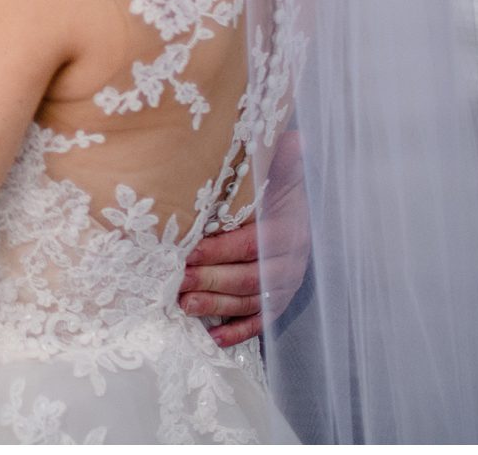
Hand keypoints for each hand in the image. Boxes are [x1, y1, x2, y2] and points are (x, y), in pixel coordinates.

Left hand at [180, 132, 308, 345]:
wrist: (301, 202)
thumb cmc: (279, 183)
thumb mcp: (281, 166)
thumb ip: (281, 157)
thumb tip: (296, 139)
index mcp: (289, 228)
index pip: (252, 243)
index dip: (220, 250)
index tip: (187, 251)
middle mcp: (291, 260)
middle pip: (249, 276)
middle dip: (210, 280)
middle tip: (176, 282)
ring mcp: (286, 282)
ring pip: (252, 300)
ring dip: (219, 306)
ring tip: (185, 306)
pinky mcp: (280, 298)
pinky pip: (261, 320)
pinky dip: (239, 331)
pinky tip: (214, 338)